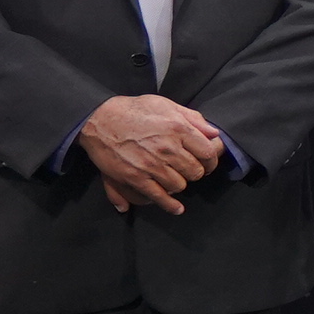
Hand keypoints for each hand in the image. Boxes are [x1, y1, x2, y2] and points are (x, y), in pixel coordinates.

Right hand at [80, 94, 220, 215]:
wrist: (99, 120)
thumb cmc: (133, 110)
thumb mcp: (166, 105)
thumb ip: (193, 118)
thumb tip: (214, 133)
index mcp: (178, 129)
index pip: (208, 153)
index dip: (211, 161)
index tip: (208, 163)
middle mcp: (168, 148)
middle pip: (195, 172)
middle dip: (195, 173)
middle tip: (190, 170)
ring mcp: (152, 165)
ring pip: (180, 185)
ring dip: (180, 184)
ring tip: (174, 178)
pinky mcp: (136, 178)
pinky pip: (159, 197)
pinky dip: (170, 205)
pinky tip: (177, 209)